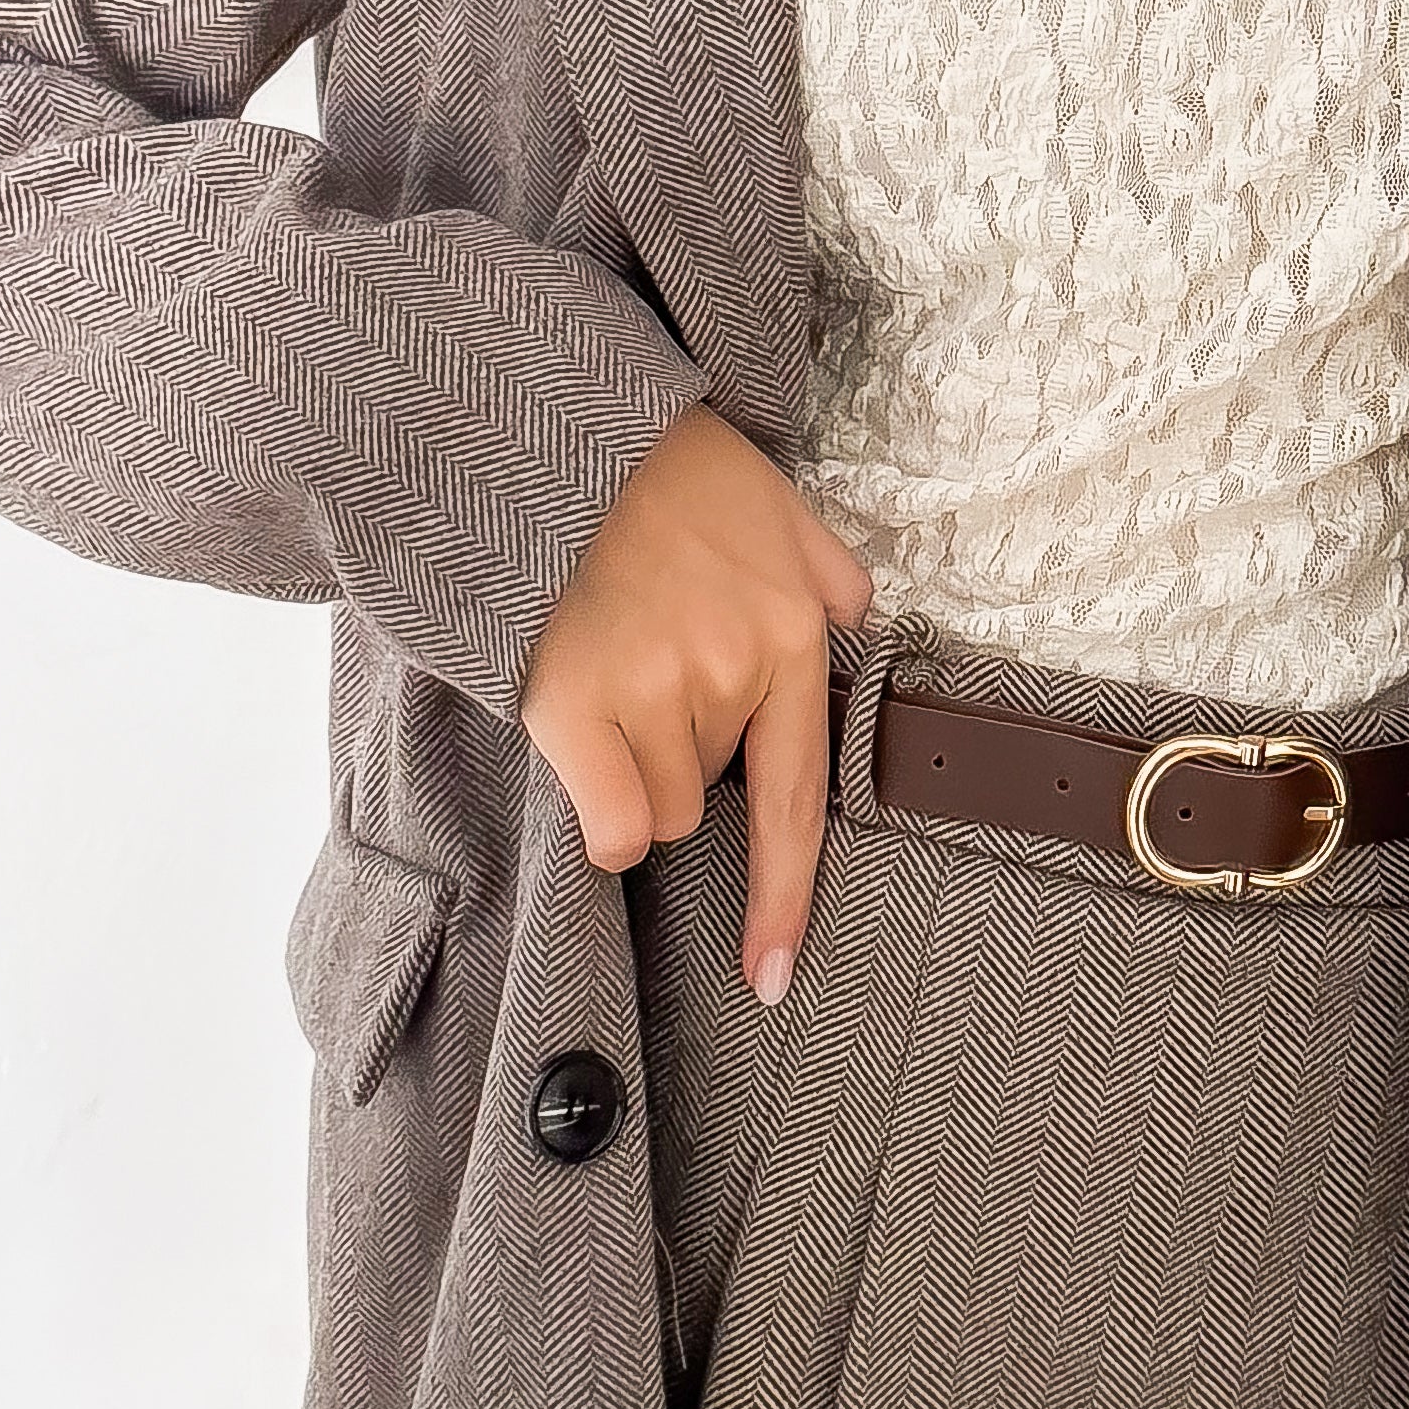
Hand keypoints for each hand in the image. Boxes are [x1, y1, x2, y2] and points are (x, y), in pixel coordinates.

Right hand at [519, 402, 874, 1000]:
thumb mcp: (773, 499)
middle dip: (680, 751)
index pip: (800, 797)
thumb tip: (856, 616)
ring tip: (606, 669)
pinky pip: (610, 825)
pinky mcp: (577, 705)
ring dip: (634, 766)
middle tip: (642, 661)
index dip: (787, 897)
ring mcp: (657, 690)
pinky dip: (599, 810)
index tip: (774, 976)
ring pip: (661, 811)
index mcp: (790, 632)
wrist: (552, 431)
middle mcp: (734, 671)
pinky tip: (580, 740)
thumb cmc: (656, 469)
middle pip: (710, 796)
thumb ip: (824, 567)